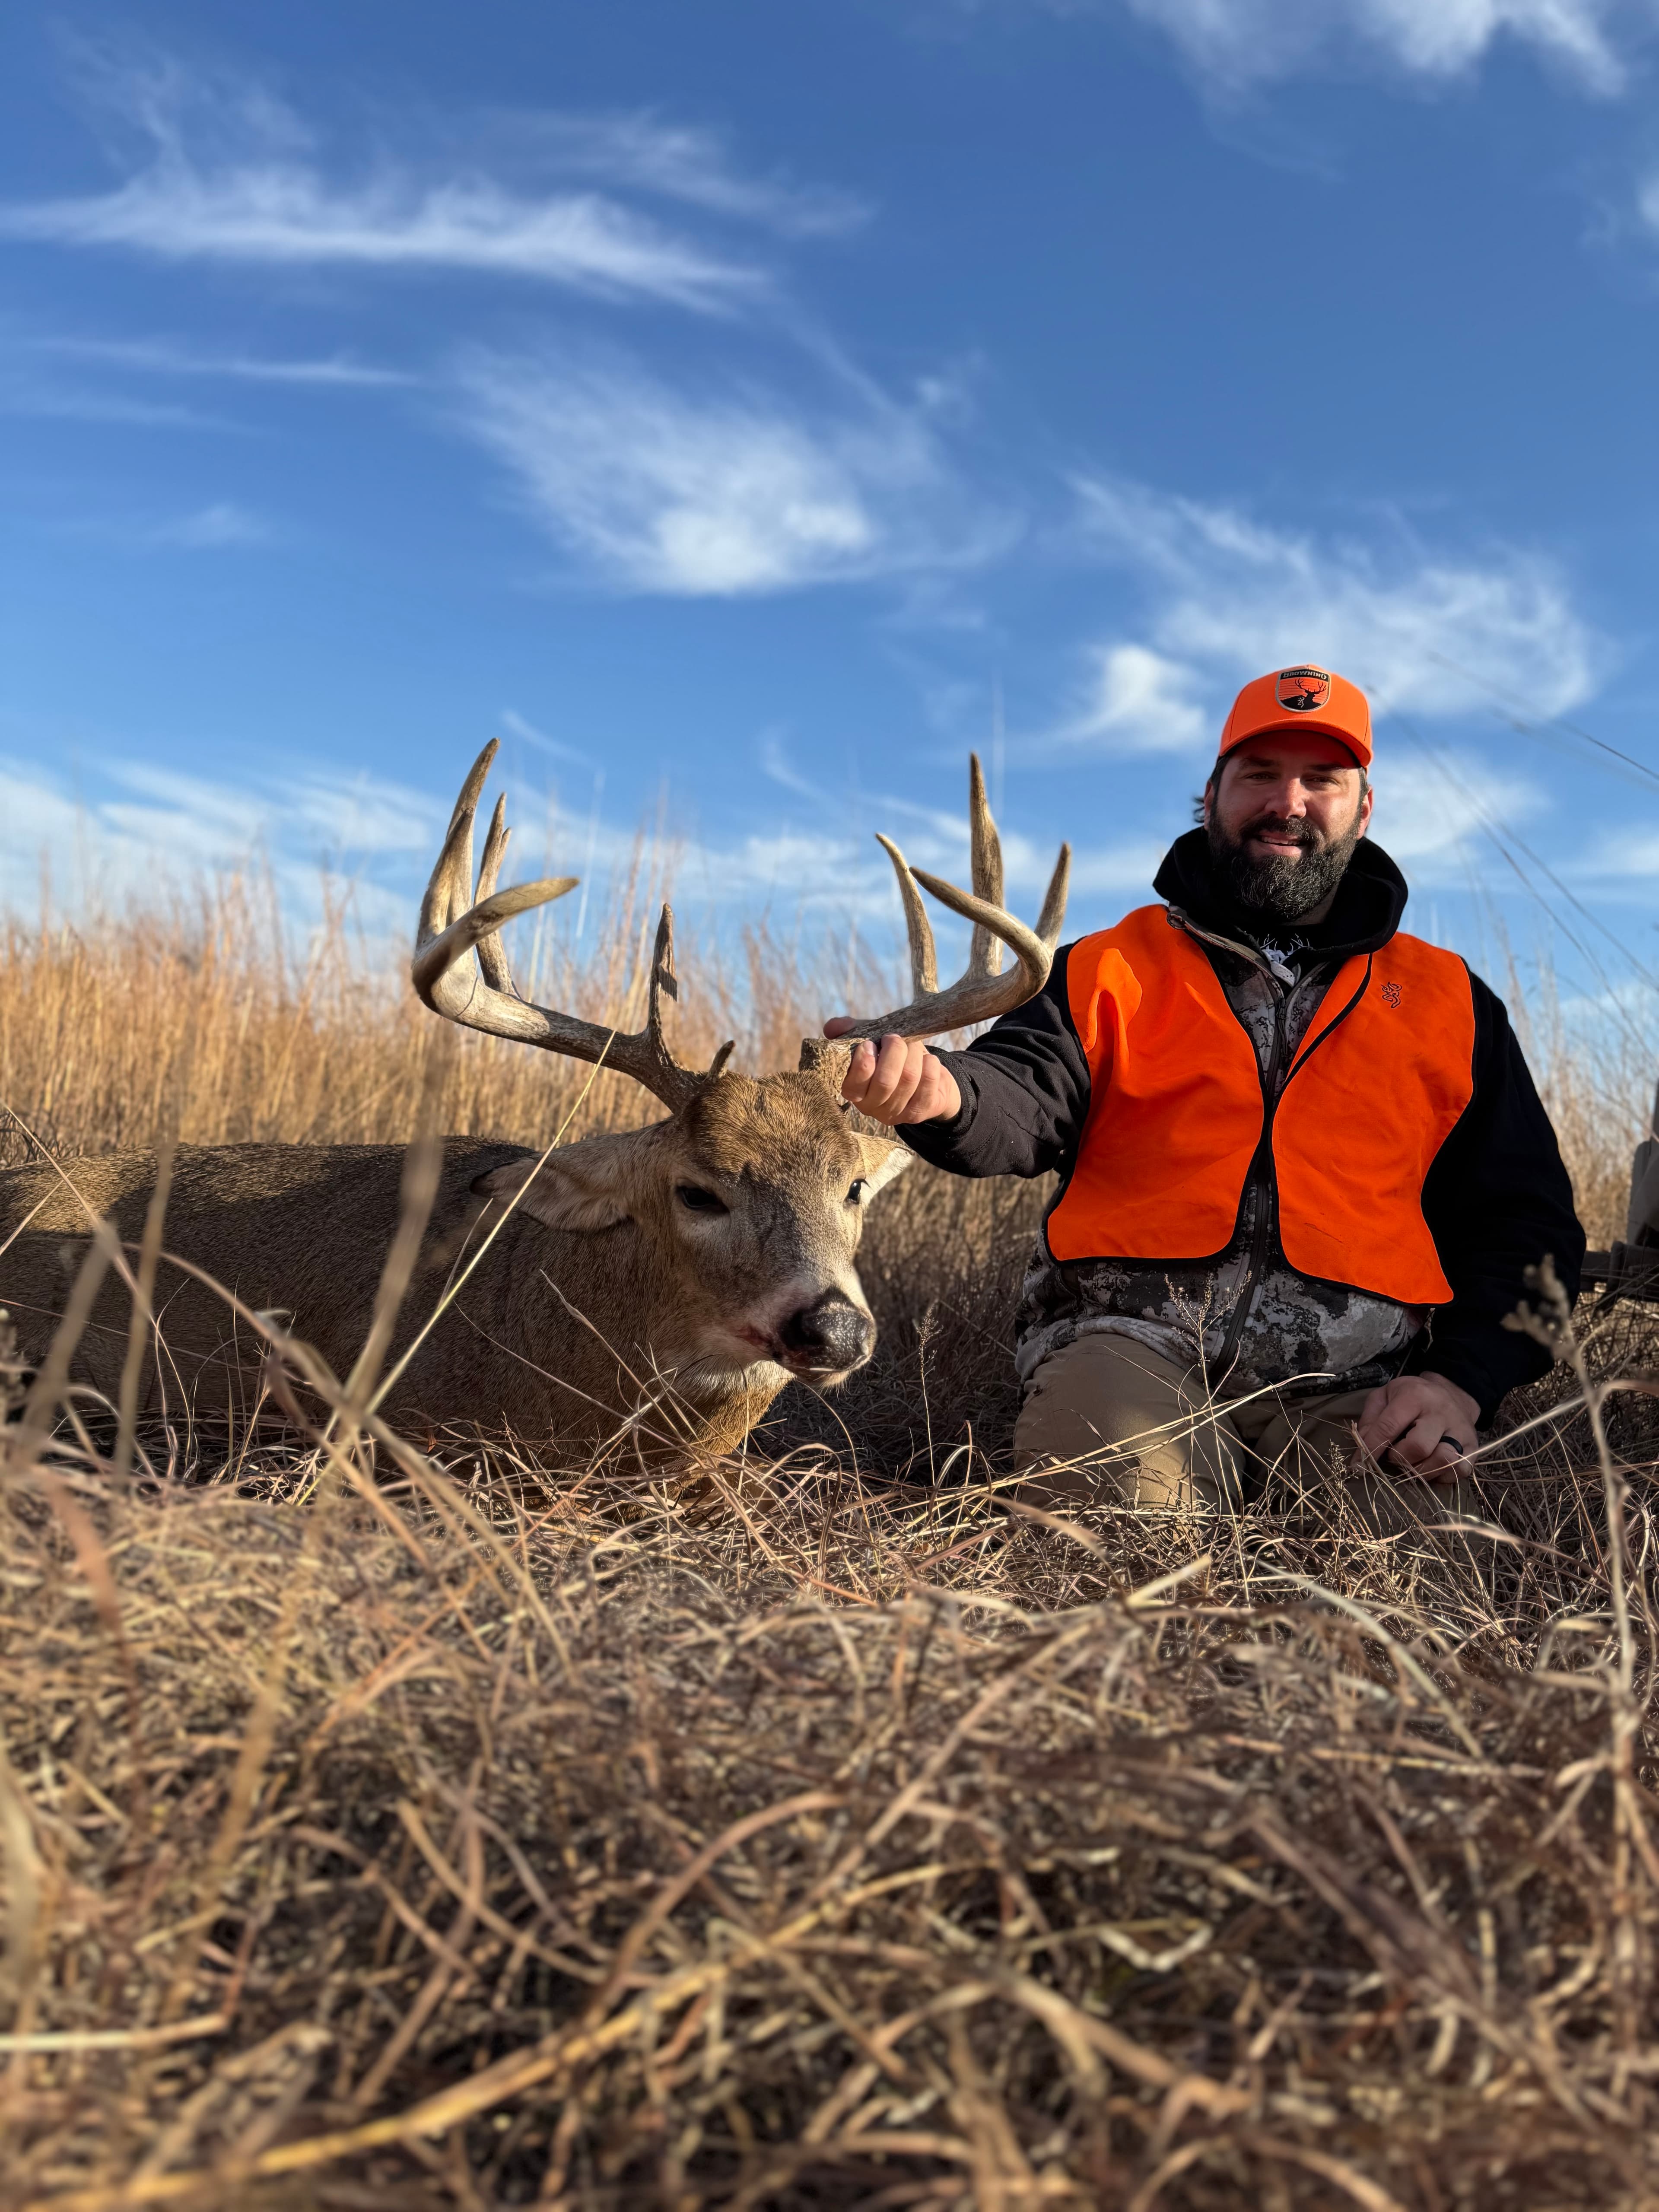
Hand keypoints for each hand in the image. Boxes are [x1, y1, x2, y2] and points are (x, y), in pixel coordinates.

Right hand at [823, 1020, 961, 1125]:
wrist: (925, 1078)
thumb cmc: (891, 1057)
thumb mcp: (870, 1040)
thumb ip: (851, 1031)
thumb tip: (831, 1027)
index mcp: (853, 1091)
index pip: (852, 1085)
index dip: (863, 1062)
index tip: (870, 1043)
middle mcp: (872, 1107)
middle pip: (885, 1081)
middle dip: (894, 1052)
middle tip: (895, 1038)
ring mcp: (896, 1114)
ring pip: (908, 1079)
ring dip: (913, 1054)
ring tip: (912, 1046)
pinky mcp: (919, 1113)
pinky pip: (928, 1084)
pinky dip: (930, 1065)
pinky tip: (927, 1060)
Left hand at [1356, 1372, 1479, 1481]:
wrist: (1453, 1392)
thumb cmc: (1412, 1397)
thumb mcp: (1385, 1396)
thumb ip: (1370, 1419)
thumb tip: (1363, 1449)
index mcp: (1414, 1396)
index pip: (1388, 1427)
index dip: (1371, 1449)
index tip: (1358, 1466)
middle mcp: (1440, 1412)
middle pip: (1418, 1447)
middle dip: (1400, 1459)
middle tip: (1394, 1456)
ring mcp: (1460, 1430)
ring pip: (1442, 1460)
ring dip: (1421, 1470)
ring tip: (1412, 1463)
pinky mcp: (1474, 1446)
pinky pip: (1459, 1470)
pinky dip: (1442, 1476)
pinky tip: (1431, 1468)